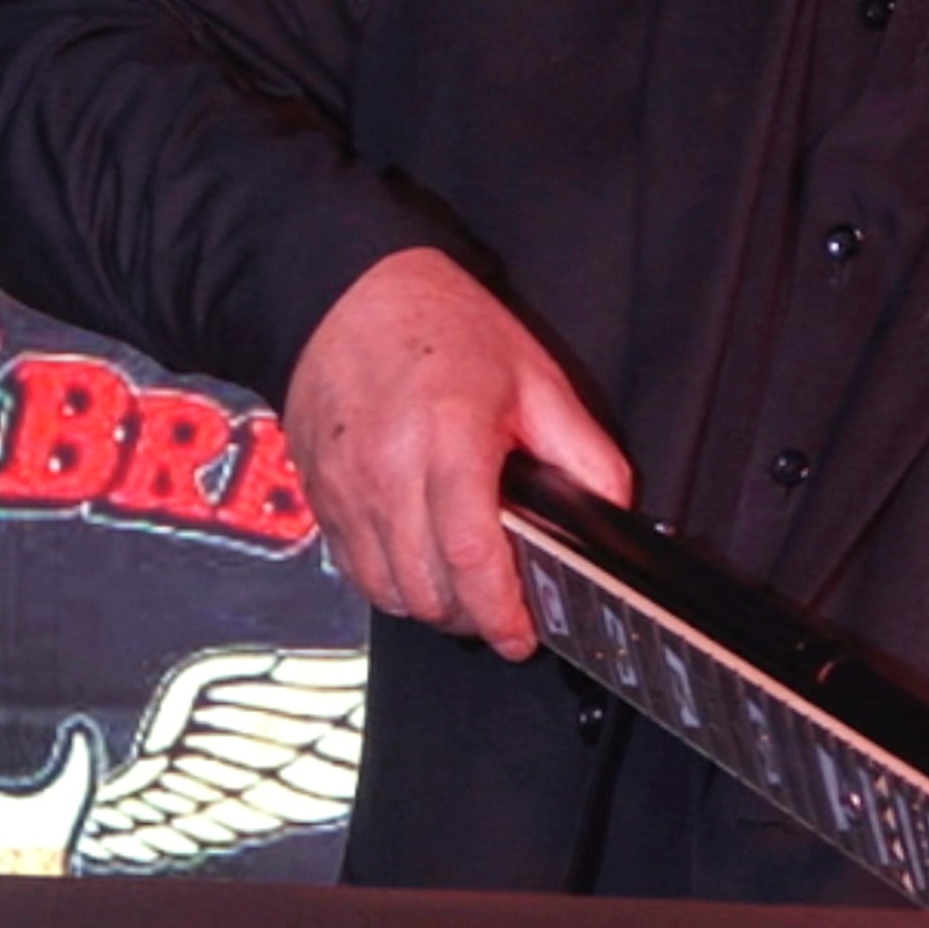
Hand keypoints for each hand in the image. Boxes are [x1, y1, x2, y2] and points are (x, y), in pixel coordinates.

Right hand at [282, 245, 633, 657]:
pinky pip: (353, 570)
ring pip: (386, 593)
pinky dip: (389, 582)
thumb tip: (610, 509)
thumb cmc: (440, 327)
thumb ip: (581, 451)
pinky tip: (418, 557)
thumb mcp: (533, 377)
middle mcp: (387, 474)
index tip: (522, 635)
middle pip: (427, 591)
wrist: (348, 292)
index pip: (471, 558)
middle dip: (471, 617)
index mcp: (448, 442)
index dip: (501, 613)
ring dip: (429, 604)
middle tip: (503, 607)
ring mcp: (345, 489)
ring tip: (462, 584)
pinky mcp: (319, 496)